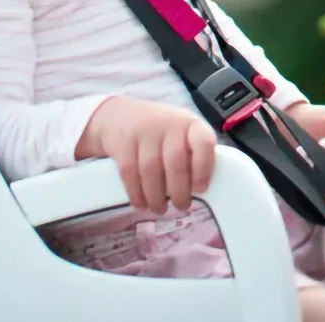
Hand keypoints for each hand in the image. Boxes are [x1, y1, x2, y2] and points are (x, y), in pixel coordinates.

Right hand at [80, 97, 216, 213]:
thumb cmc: (161, 131)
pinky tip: (141, 204)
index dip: (204, 168)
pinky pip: (130, 173)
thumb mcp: (183, 133)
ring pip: (151, 170)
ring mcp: (144, 132)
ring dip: (156, 197)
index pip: (203, 142)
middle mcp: (169, 124)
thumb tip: (199, 189)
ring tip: (160, 209)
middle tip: (181, 206)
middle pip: (175, 162)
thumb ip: (193, 154)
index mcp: (190, 124)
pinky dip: (136, 194)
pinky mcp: (122, 143)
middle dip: (179, 191)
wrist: (121, 115)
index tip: (201, 189)